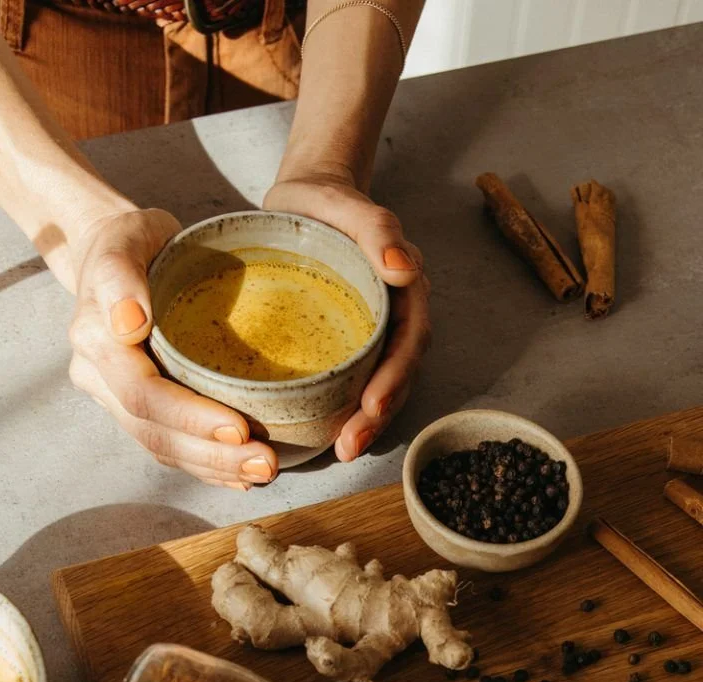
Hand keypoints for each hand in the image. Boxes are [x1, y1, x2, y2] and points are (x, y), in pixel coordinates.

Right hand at [67, 207, 278, 488]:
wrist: (114, 254)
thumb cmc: (130, 241)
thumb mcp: (124, 238)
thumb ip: (119, 276)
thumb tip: (128, 321)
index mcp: (96, 342)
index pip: (143, 393)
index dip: (190, 417)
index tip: (239, 428)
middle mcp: (100, 380)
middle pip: (155, 432)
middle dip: (212, 456)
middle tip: (267, 464)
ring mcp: (117, 400)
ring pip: (163, 448)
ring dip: (214, 469)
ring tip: (264, 473)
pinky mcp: (140, 410)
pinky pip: (170, 447)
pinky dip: (207, 467)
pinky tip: (241, 477)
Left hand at [264, 176, 430, 461]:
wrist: (304, 199)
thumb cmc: (322, 201)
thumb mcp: (344, 203)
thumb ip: (377, 229)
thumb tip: (404, 268)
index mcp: (403, 287)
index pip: (408, 340)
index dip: (394, 378)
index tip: (371, 407)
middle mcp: (395, 313)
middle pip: (398, 372)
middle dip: (379, 415)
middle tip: (351, 446)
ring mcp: (373, 331)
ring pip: (380, 383)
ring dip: (366, 421)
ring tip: (343, 449)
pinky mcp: (348, 342)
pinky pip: (355, 379)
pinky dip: (345, 407)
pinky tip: (325, 431)